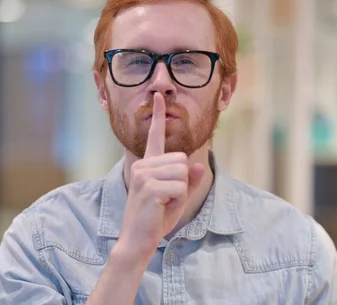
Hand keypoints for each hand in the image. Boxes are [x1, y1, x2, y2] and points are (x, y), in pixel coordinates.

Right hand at [117, 92, 204, 257]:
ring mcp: (144, 174)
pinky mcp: (149, 186)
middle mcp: (143, 165)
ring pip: (183, 173)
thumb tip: (199, 165)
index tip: (160, 97)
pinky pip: (180, 187)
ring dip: (180, 192)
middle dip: (182, 182)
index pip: (155, 136)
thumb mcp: (177, 198)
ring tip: (163, 203)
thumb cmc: (155, 219)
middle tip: (166, 199)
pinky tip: (162, 208)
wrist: (137, 240)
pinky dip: (178, 200)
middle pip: (182, 160)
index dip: (159, 116)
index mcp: (147, 165)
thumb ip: (189, 182)